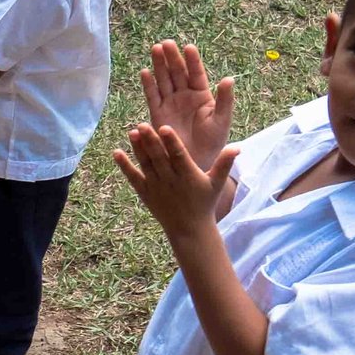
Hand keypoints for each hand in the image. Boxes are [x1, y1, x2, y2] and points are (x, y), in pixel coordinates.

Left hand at [113, 122, 237, 241]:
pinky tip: (116, 152)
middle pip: (159, 158)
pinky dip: (124, 166)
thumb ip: (225, 164)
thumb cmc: (204, 203)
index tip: (164, 127)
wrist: (189, 230)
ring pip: (145, 165)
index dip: (171, 142)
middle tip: (142, 124)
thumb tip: (237, 146)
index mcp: (188, 176)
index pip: (179, 156)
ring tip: (132, 132)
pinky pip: (133, 177)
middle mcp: (170, 181)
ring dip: (137, 149)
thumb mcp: (216, 183)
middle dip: (150, 141)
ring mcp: (156, 187)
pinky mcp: (145, 193)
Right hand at [139, 39, 233, 167]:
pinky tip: (145, 72)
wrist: (196, 161)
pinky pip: (152, 96)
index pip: (196, 74)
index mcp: (202, 95)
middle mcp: (185, 96)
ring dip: (159, 65)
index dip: (192, 61)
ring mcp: (171, 103)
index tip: (188, 48)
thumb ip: (225, 100)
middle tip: (167, 43)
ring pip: (164, 80)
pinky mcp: (158, 113)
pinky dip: (148, 85)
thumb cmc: (212, 142)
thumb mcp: (222, 120)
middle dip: (172, 58)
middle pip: (178, 73)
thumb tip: (229, 79)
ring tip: (156, 49)